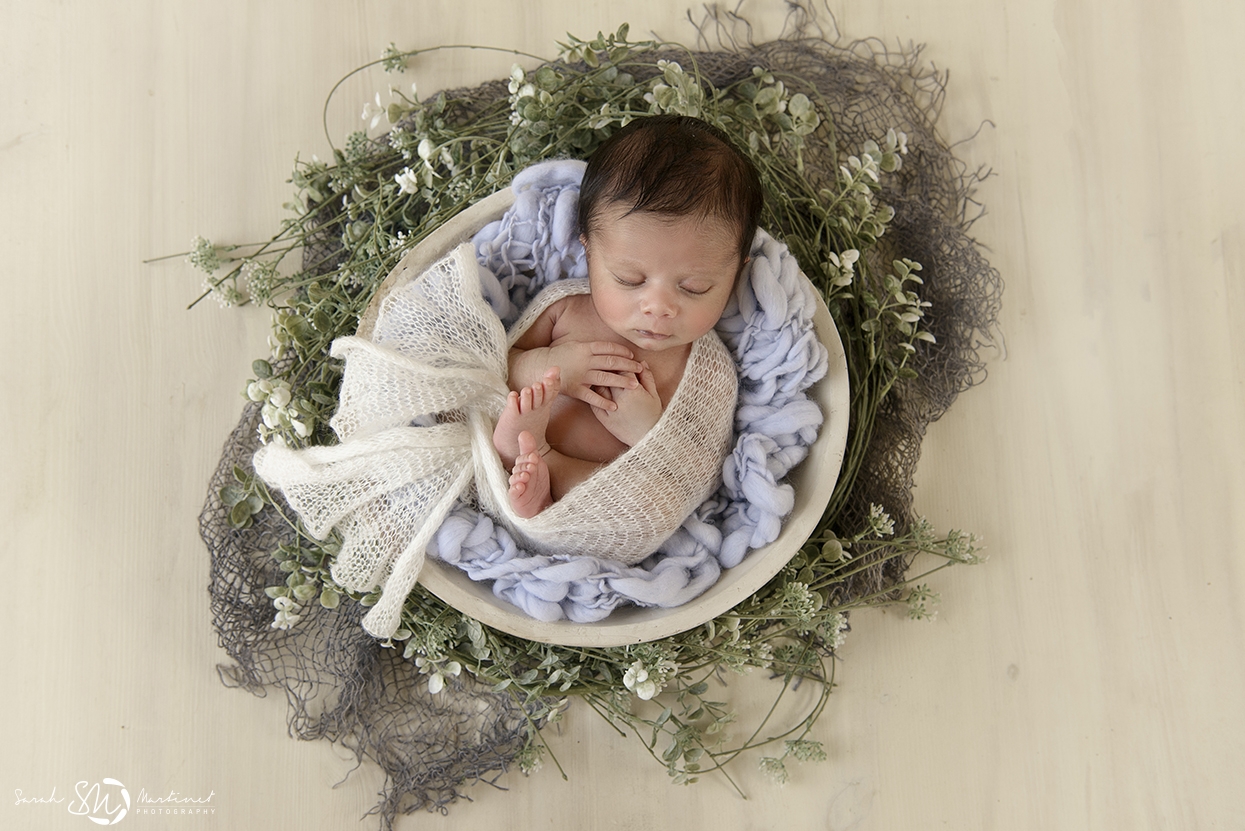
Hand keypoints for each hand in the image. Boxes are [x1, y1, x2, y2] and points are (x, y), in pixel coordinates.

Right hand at [516, 340, 644, 410]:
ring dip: (622, 382)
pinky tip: (614, 406)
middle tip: (640, 369)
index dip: (622, 351)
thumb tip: (606, 349)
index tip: (632, 355)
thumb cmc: (557, 356)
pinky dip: (604, 402)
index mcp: (585, 347)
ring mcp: (581, 375)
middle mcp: (585, 360)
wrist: (538, 367)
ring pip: (606, 378)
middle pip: (612, 362)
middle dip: (628, 365)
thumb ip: (590, 348)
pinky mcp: (575, 389)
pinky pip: (592, 397)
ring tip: (634, 385)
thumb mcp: (573, 345)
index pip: (608, 348)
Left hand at [591, 362, 662, 445]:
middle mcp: (620, 399)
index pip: (623, 369)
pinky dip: (594, 395)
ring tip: (602, 376)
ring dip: (599, 380)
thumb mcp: (654, 395)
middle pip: (609, 376)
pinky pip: (594, 404)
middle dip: (610, 368)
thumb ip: (647, 377)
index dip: (623, 362)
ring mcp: (610, 410)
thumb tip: (641, 362)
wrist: (650, 438)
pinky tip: (596, 391)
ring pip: (599, 388)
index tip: (624, 360)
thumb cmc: (653, 415)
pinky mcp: (604, 420)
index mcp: (633, 391)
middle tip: (610, 365)